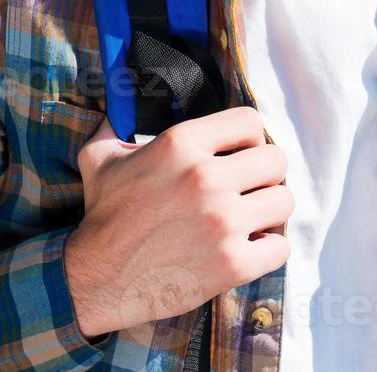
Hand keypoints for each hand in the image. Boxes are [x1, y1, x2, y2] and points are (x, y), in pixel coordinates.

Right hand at [64, 106, 292, 338]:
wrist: (93, 281)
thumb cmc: (102, 217)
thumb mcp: (100, 159)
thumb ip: (115, 123)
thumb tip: (118, 96)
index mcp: (180, 144)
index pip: (250, 122)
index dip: (251, 138)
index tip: (242, 154)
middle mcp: (206, 178)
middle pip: (276, 161)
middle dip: (264, 175)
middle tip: (247, 190)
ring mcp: (222, 222)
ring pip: (283, 201)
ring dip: (269, 212)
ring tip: (249, 220)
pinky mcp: (231, 263)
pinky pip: (280, 246)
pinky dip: (268, 250)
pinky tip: (248, 249)